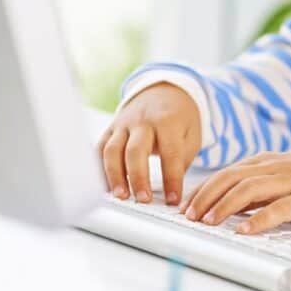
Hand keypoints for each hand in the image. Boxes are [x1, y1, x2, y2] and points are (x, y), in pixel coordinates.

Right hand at [98, 83, 201, 204]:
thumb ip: (182, 159)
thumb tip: (171, 191)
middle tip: (143, 200)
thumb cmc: (180, 118)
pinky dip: (98, 168)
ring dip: (114, 175)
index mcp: (168, 122)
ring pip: (112, 150)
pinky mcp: (111, 128)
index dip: (172, 179)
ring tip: (121, 196)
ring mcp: (123, 124)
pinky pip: (100, 148)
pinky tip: (102, 187)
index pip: (171, 154)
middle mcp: (142, 121)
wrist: (164, 91)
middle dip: (138, 178)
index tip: (173, 200)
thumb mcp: (192, 134)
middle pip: (136, 151)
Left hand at [180, 151, 290, 233]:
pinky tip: (244, 231)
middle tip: (190, 216)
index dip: (202, 189)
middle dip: (206, 197)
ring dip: (225, 206)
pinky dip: (258, 220)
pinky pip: (278, 208)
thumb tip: (220, 205)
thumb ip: (252, 187)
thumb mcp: (276, 177)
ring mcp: (288, 181)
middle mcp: (272, 168)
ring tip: (209, 222)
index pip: (224, 173)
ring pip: (249, 189)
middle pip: (231, 178)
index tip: (184, 207)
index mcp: (262, 161)